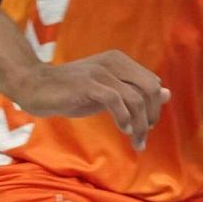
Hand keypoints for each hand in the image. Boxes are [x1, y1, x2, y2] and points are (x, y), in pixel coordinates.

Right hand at [6, 50, 169, 150]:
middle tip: (145, 134)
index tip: (148, 125)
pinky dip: (125, 118)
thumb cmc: (71, 91)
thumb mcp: (107, 91)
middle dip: (152, 115)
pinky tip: (124, 129)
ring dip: (140, 124)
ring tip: (136, 140)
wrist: (34, 87)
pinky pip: (116, 101)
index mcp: (120, 61)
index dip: (154, 106)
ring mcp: (101, 72)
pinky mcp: (88, 84)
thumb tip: (167, 93)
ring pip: (136, 98)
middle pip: (149, 89)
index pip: (151, 83)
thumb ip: (134, 91)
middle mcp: (114, 63)